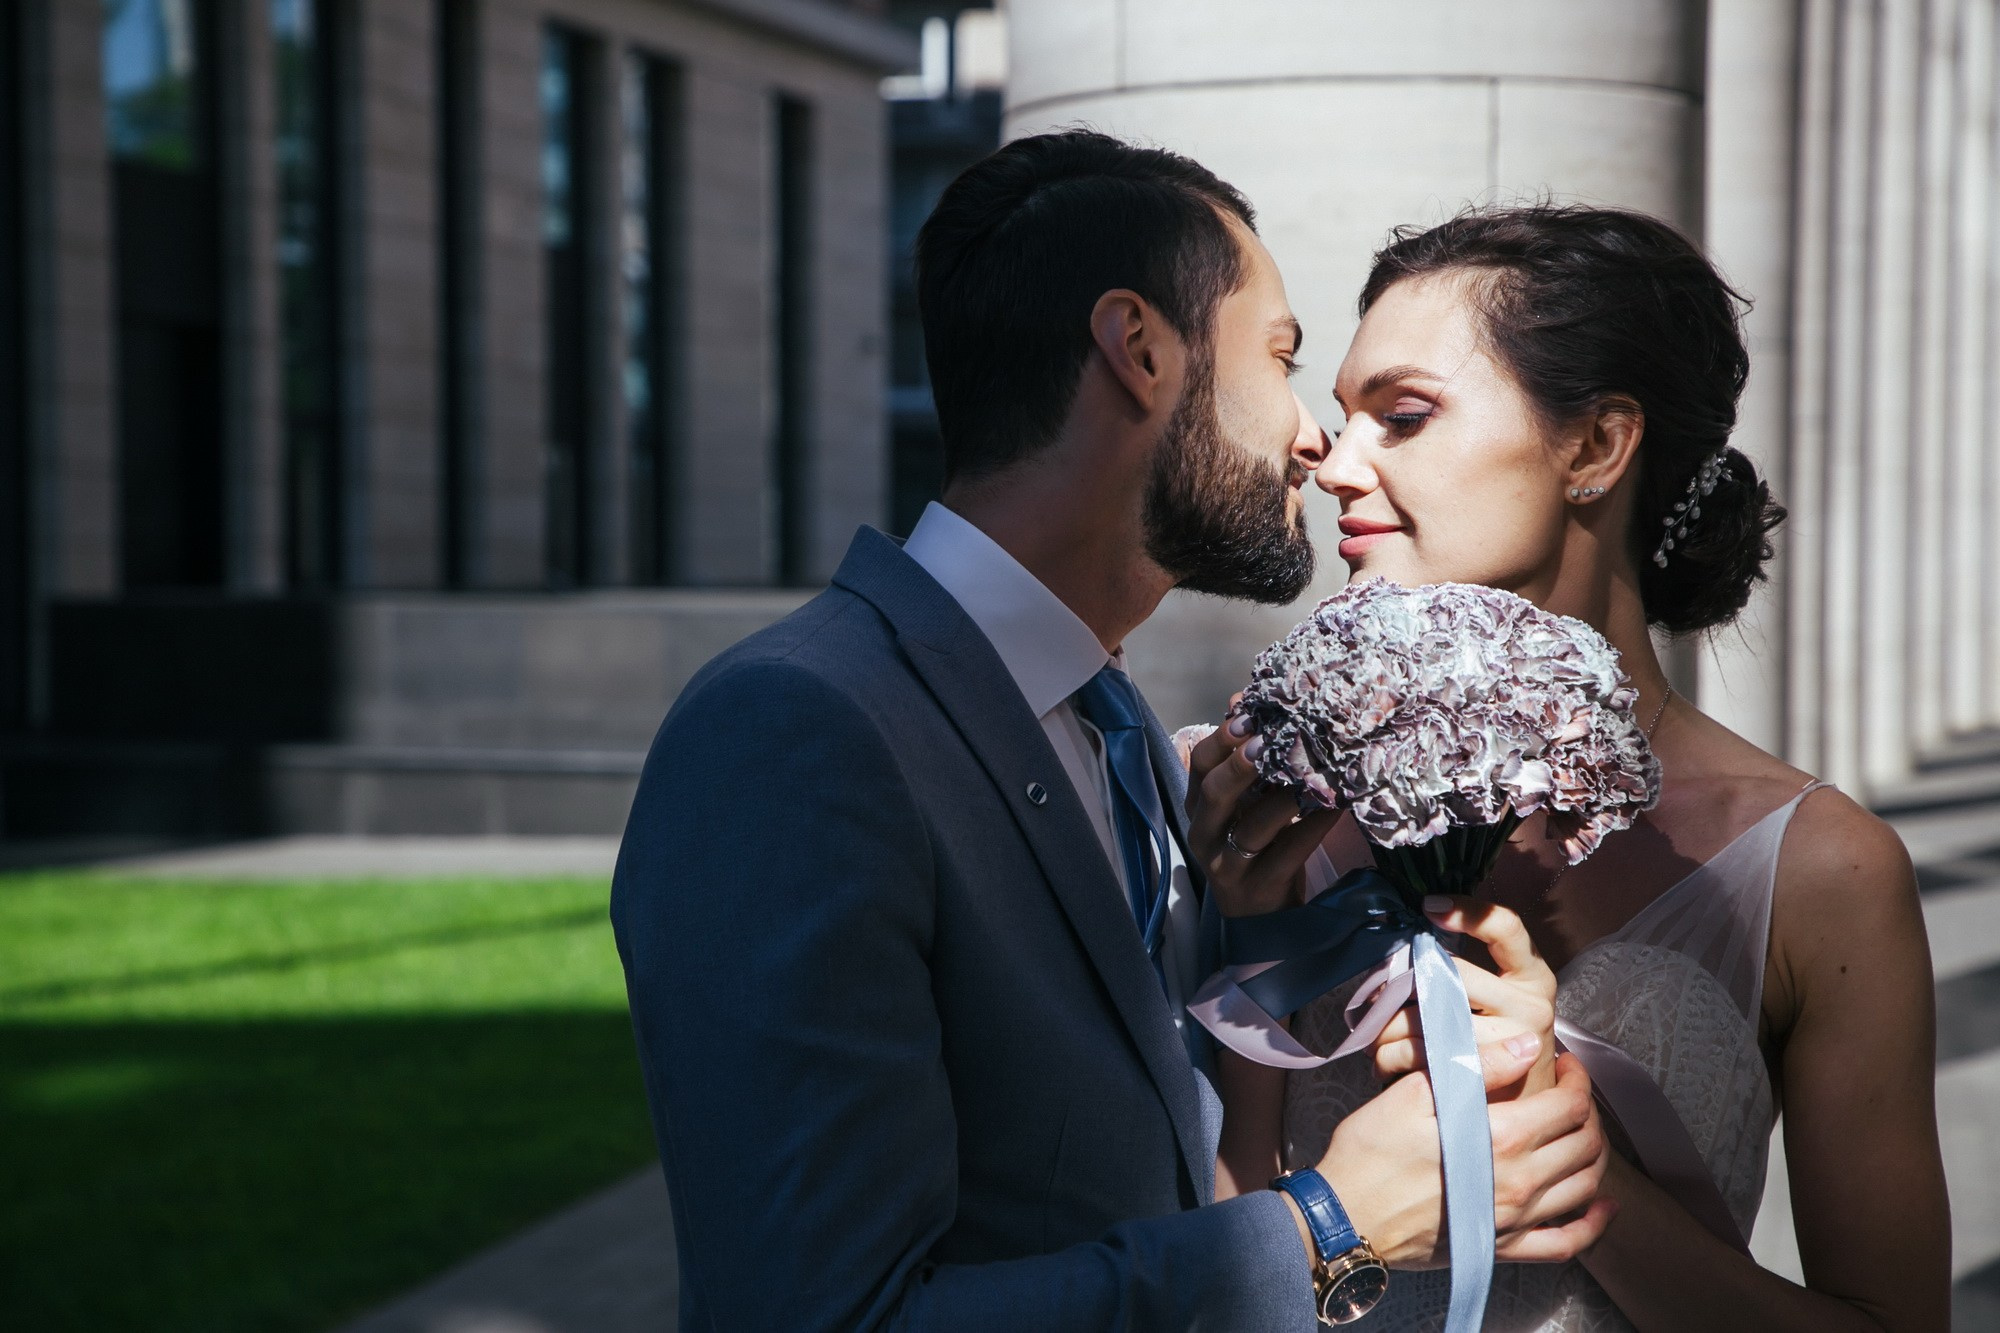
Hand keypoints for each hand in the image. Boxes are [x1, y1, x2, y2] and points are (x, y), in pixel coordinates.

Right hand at [1185, 704, 1338, 915]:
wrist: (1261, 916)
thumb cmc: (1256, 846)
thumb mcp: (1245, 803)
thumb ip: (1246, 759)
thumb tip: (1242, 699)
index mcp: (1199, 807)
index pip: (1199, 765)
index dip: (1221, 739)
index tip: (1246, 714)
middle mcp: (1205, 834)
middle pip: (1215, 794)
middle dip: (1241, 764)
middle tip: (1270, 739)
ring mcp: (1228, 866)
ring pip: (1253, 826)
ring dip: (1284, 795)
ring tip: (1314, 770)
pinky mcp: (1259, 888)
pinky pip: (1288, 852)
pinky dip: (1313, 826)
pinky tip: (1337, 805)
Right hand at [1316, 1040, 1612, 1267]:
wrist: (1345, 1218)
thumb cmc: (1370, 1152)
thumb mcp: (1414, 1094)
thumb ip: (1478, 1067)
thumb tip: (1528, 1046)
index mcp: (1500, 1137)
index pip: (1569, 1104)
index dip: (1577, 1078)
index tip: (1564, 1063)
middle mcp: (1519, 1181)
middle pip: (1585, 1143)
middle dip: (1589, 1111)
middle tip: (1571, 1093)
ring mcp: (1515, 1219)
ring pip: (1584, 1187)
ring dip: (1596, 1157)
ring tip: (1582, 1134)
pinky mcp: (1502, 1247)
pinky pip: (1565, 1243)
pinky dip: (1593, 1226)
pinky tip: (1603, 1208)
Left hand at [1372, 895, 1559, 1096]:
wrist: (1530, 1108)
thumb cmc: (1500, 1047)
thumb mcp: (1499, 1001)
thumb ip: (1463, 975)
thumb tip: (1398, 957)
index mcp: (1533, 975)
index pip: (1506, 928)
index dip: (1468, 912)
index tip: (1428, 906)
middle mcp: (1530, 1004)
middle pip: (1449, 975)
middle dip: (1401, 986)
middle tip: (1374, 999)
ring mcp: (1514, 1041)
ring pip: (1429, 1019)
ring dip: (1388, 1029)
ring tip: (1375, 1037)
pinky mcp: (1489, 1076)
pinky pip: (1424, 1057)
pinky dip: (1392, 1058)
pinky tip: (1383, 1062)